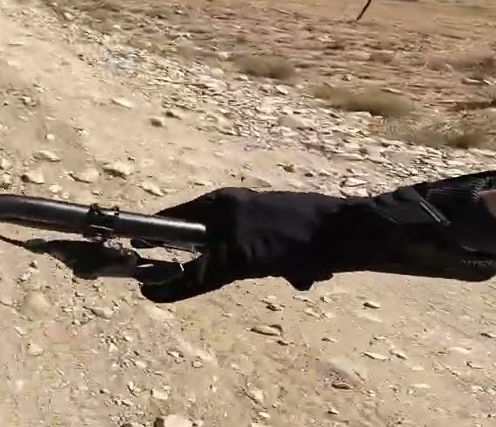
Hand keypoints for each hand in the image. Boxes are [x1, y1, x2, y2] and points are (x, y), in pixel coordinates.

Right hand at [138, 179, 495, 302]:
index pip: (173, 221)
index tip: (144, 266)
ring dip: (256, 269)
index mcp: (220, 202)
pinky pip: (269, 256)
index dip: (158, 242)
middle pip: (207, 241)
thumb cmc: (292, 240)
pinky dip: (282, 268)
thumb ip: (198, 273)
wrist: (351, 234)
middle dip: (219, 265)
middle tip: (233, 276)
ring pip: (241, 252)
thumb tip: (155, 291)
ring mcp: (261, 215)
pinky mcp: (285, 229)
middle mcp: (237, 204)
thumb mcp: (239, 260)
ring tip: (282, 272)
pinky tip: (299, 274)